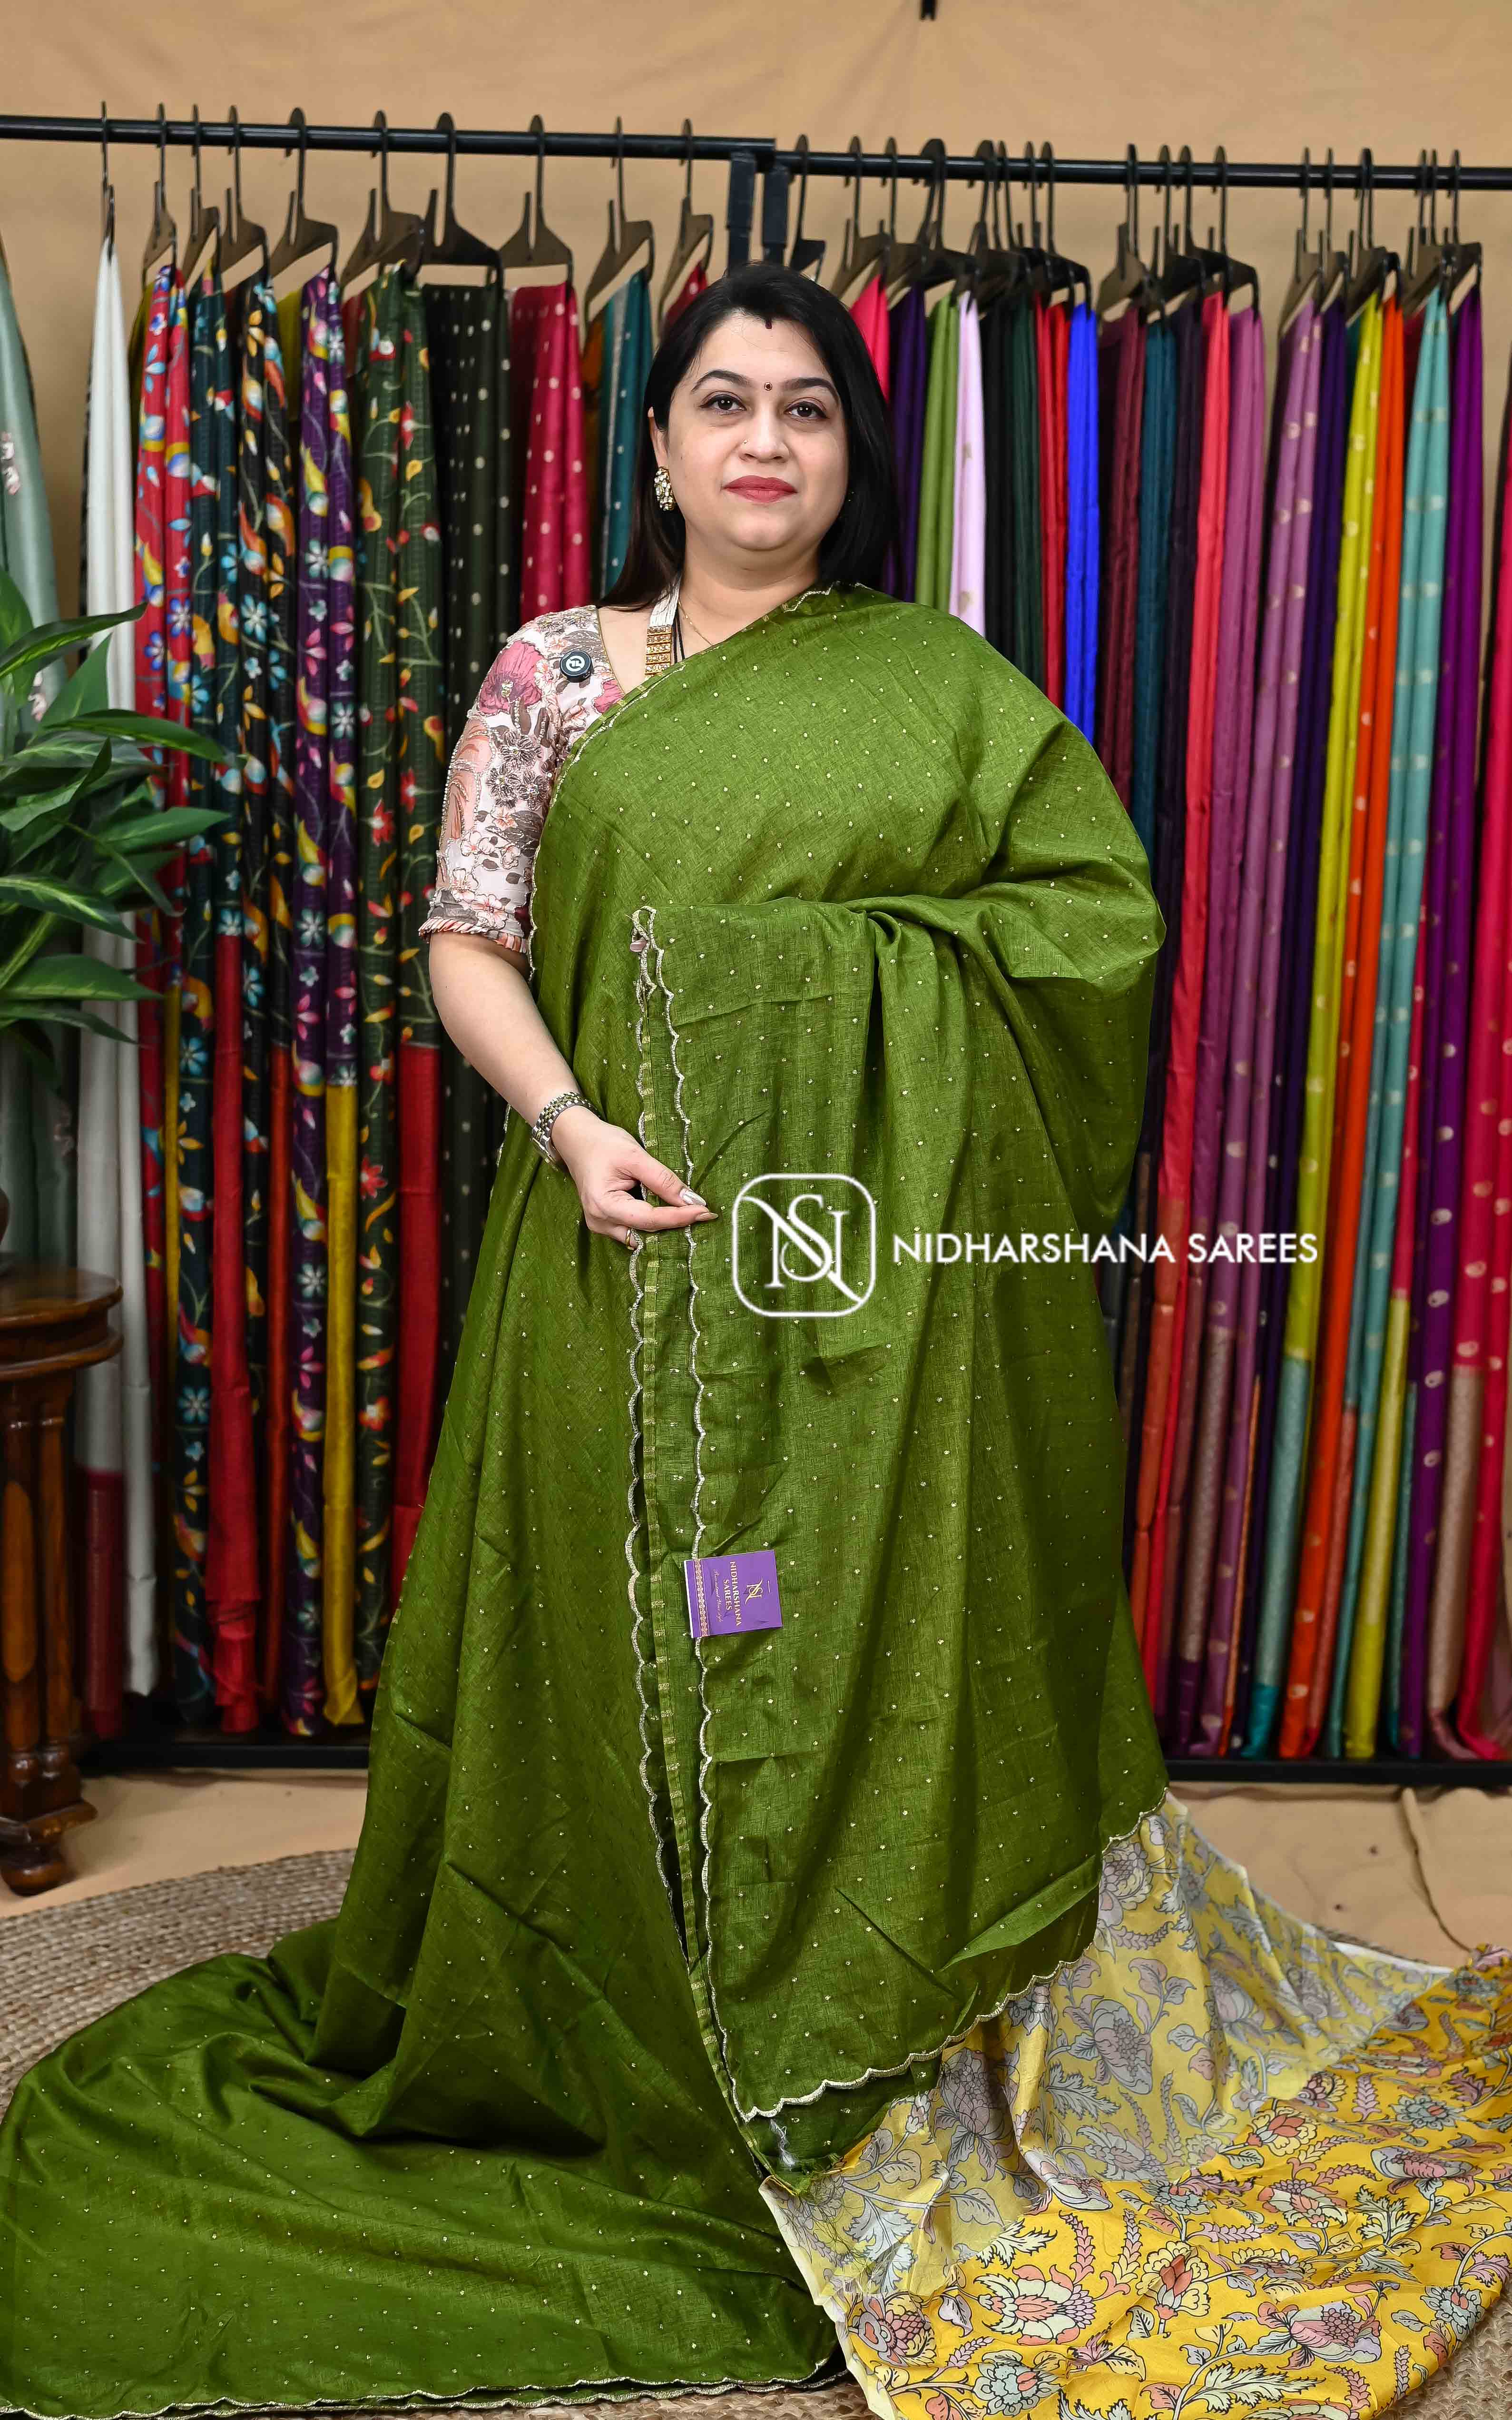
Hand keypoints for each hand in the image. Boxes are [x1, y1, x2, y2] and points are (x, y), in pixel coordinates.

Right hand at [550, 1105, 717, 1250]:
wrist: (576, 1139)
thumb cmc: (603, 1143)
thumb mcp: (636, 1156)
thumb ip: (663, 1180)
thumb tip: (692, 1200)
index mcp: (604, 1205)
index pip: (650, 1219)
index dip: (681, 1217)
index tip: (707, 1212)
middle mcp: (600, 1221)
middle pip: (646, 1231)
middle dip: (676, 1225)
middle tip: (705, 1216)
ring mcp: (601, 1225)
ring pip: (641, 1234)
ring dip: (665, 1227)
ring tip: (692, 1216)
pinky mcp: (605, 1222)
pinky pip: (634, 1229)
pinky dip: (653, 1223)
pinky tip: (672, 1215)